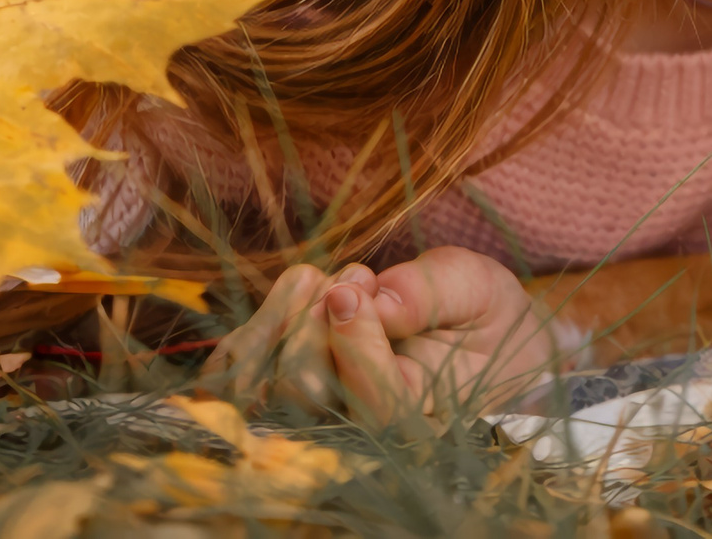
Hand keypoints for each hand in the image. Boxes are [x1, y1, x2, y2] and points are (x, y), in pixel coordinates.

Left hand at [201, 248, 572, 424]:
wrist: (471, 339)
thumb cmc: (478, 315)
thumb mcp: (477, 289)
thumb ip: (432, 295)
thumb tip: (380, 301)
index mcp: (422, 417)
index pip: (376, 405)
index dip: (355, 346)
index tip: (351, 289)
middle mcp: (360, 433)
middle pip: (305, 395)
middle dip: (315, 323)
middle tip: (352, 278)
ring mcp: (313, 422)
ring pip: (261, 387)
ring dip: (282, 319)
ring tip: (324, 282)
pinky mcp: (276, 401)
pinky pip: (233, 378)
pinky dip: (252, 329)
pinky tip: (294, 296)